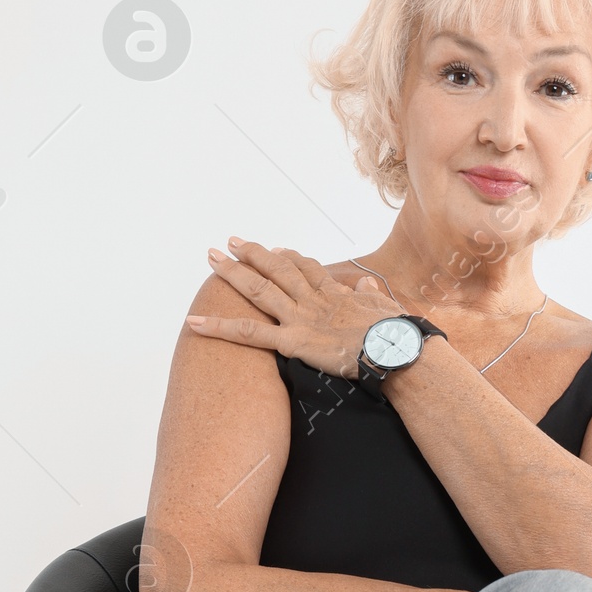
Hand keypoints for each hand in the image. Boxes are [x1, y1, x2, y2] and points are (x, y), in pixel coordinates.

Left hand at [186, 239, 388, 378]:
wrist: (397, 350)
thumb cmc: (397, 335)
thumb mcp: (385, 308)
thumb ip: (370, 295)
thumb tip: (365, 284)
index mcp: (335, 294)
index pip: (307, 269)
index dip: (290, 257)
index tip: (277, 249)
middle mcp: (312, 299)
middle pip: (277, 269)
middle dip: (253, 253)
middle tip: (232, 241)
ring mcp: (299, 317)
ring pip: (258, 289)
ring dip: (232, 272)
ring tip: (211, 258)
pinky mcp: (291, 340)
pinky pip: (248, 333)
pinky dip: (219, 327)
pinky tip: (194, 322)